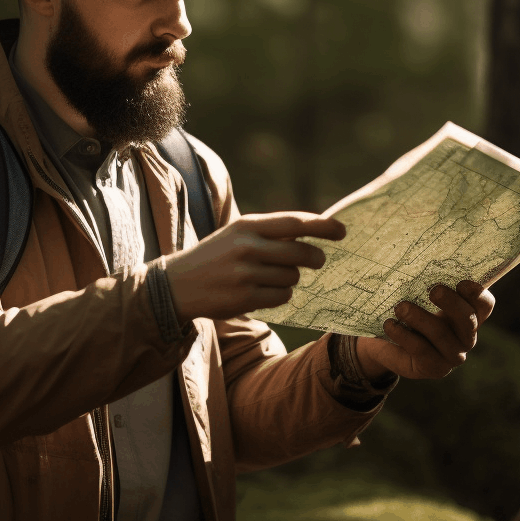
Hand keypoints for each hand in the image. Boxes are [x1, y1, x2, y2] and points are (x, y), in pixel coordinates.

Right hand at [161, 212, 343, 320]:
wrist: (177, 284)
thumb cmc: (216, 256)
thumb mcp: (238, 235)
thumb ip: (271, 233)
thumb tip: (313, 235)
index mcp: (247, 225)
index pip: (295, 222)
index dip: (322, 226)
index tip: (342, 231)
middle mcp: (247, 247)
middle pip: (300, 252)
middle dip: (315, 258)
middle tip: (318, 260)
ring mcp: (245, 274)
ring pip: (292, 277)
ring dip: (289, 279)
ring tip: (269, 277)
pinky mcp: (244, 298)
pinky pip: (281, 297)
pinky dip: (279, 296)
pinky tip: (262, 292)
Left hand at [355, 280, 494, 379]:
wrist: (389, 343)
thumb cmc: (411, 312)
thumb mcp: (420, 297)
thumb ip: (427, 284)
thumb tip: (420, 261)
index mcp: (469, 315)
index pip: (484, 305)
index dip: (477, 294)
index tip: (461, 282)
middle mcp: (466, 337)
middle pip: (468, 320)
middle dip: (452, 304)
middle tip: (434, 290)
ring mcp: (452, 355)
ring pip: (441, 336)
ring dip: (420, 318)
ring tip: (401, 307)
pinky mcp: (434, 368)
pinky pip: (421, 350)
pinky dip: (403, 335)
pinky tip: (390, 324)